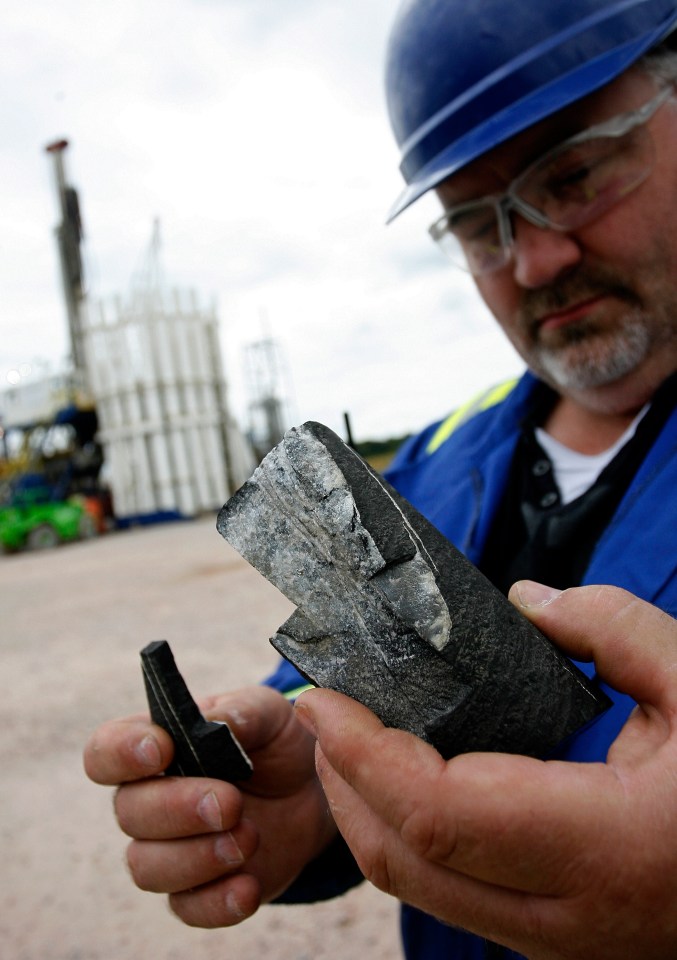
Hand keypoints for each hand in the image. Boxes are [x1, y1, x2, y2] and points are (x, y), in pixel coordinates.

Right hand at [84, 684, 335, 926]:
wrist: (309, 790)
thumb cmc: (273, 741)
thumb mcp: (267, 713)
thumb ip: (240, 712)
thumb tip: (216, 723)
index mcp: (153, 746)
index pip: (105, 751)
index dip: (120, 753)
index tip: (161, 750)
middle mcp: (149, 799)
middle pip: (129, 812)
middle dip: (177, 808)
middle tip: (230, 803)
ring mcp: (169, 849)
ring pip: (147, 867)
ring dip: (197, 857)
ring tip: (249, 837)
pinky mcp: (197, 890)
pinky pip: (187, 908)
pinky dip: (216, 902)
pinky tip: (248, 886)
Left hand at [295, 583, 676, 959]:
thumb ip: (611, 627)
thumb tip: (524, 606)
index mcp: (606, 846)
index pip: (439, 813)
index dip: (364, 755)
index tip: (321, 696)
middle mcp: (571, 915)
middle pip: (407, 861)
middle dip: (343, 784)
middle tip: (324, 707)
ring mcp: (561, 938)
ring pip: (422, 888)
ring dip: (366, 812)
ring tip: (348, 738)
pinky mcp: (558, 932)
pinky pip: (454, 892)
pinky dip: (407, 835)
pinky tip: (405, 778)